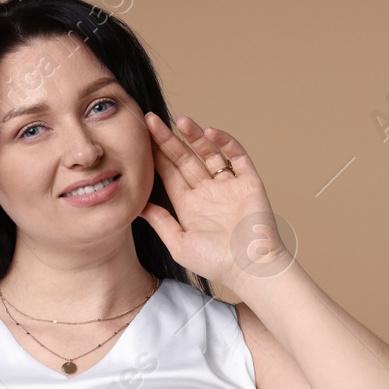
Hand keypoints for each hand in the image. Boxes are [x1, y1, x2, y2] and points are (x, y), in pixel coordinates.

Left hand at [138, 112, 292, 288]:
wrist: (250, 268)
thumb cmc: (215, 262)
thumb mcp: (179, 243)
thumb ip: (160, 222)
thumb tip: (138, 206)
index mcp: (189, 205)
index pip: (169, 173)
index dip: (156, 155)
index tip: (141, 136)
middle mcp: (207, 192)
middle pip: (185, 158)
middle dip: (168, 140)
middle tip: (151, 120)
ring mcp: (228, 185)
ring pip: (209, 153)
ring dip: (195, 136)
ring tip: (180, 121)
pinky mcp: (248, 182)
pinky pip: (237, 156)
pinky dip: (226, 142)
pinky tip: (210, 133)